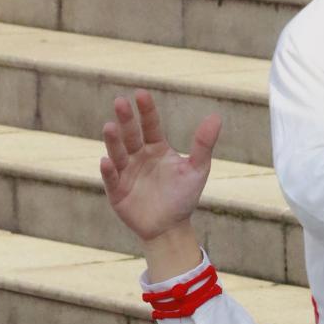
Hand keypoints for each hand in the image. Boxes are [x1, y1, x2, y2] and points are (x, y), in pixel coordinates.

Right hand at [100, 89, 220, 247]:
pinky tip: (107, 161)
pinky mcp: (116, 191)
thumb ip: (203, 144)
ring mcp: (125, 172)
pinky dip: (109, 170)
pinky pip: (111, 178)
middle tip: (120, 102)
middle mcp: (138, 156)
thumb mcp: (197, 169)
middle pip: (131, 134)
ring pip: (118, 152)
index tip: (141, 94)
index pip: (150, 124)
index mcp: (156, 148)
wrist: (171, 229)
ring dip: (113, 141)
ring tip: (109, 127)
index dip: (146, 110)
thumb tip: (216, 116)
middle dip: (126, 119)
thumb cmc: (183, 198)